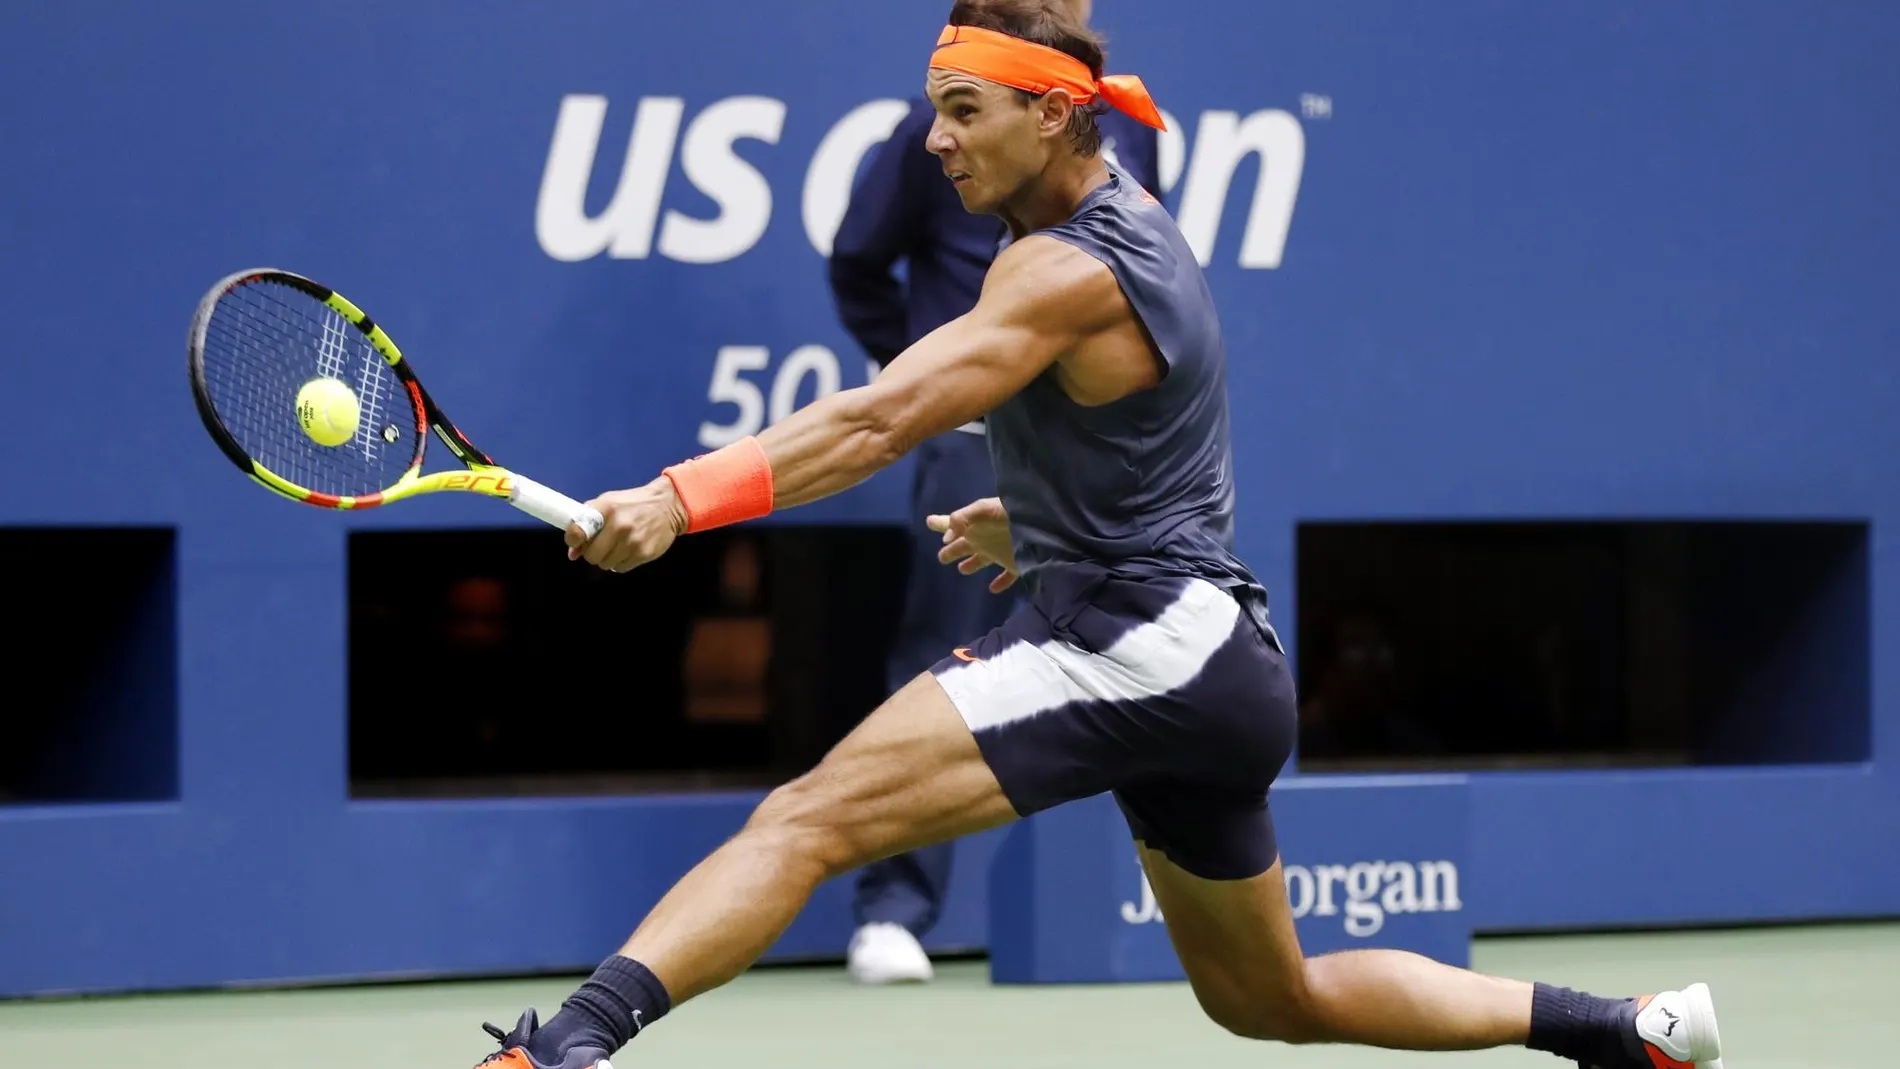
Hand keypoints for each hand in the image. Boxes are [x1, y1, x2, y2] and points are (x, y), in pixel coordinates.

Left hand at [565, 477, 688, 572]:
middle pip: (591, 556)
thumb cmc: (633, 504)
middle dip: (593, 553)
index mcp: (606, 508)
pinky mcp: (643, 553)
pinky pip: (620, 568)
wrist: (668, 506)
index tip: (575, 542)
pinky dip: (621, 562)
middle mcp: (619, 525)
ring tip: (617, 545)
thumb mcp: (608, 502)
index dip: (573, 540)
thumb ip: (588, 522)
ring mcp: (632, 541)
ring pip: (606, 564)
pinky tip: (629, 549)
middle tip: (601, 545)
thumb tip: (573, 553)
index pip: (578, 531)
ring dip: (608, 558)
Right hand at [928, 497, 1016, 593]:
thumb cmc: (1009, 514)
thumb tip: (947, 538)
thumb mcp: (983, 510)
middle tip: (941, 556)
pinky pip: (1006, 577)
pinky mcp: (1016, 563)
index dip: (941, 524)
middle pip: (964, 546)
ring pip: (982, 560)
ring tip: (962, 570)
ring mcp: (1001, 551)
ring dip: (971, 564)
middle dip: (952, 549)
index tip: (929, 522)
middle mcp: (985, 539)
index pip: (953, 525)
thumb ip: (962, 520)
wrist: (1040, 524)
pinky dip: (1000, 583)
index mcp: (975, 526)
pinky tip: (992, 589)